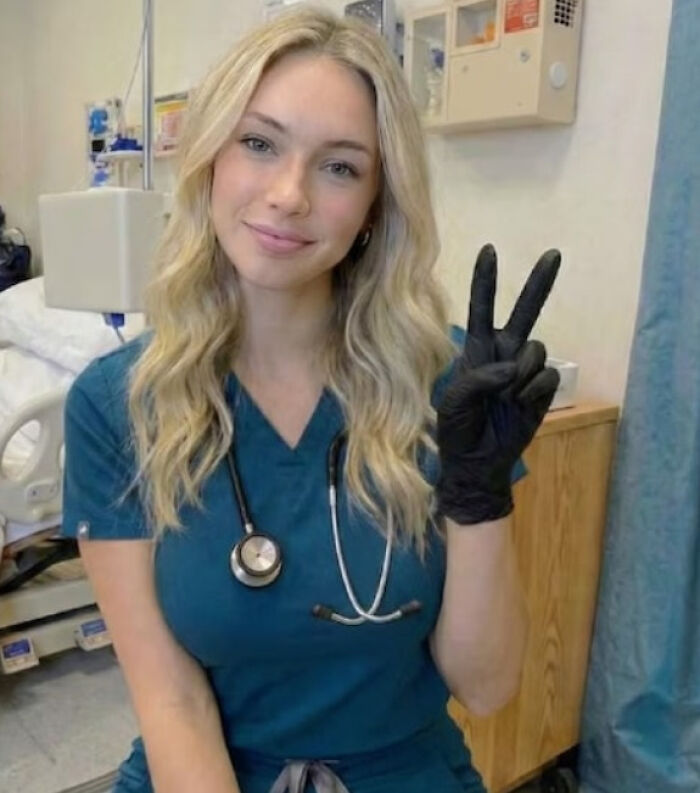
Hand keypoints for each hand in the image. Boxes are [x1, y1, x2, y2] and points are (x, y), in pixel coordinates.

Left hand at [436, 244, 560, 524]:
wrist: (478, 463)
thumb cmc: (458, 429)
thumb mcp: (454, 401)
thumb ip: (480, 377)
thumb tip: (513, 368)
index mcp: (478, 350)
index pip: (482, 309)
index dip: (486, 281)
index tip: (489, 250)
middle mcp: (504, 353)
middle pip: (524, 312)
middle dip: (539, 283)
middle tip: (554, 253)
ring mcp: (525, 371)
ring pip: (537, 349)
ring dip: (522, 372)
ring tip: (506, 398)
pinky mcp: (542, 390)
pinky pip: (547, 376)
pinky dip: (535, 390)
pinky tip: (521, 404)